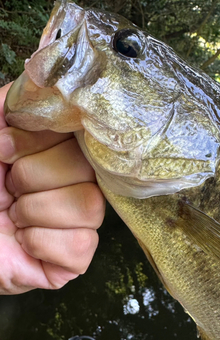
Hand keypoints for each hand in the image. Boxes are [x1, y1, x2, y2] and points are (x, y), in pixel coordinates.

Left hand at [0, 83, 104, 293]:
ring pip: (91, 207)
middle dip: (33, 177)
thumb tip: (48, 80)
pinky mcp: (72, 259)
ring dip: (37, 211)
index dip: (40, 141)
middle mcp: (69, 183)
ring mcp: (74, 223)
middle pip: (88, 169)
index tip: (3, 150)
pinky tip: (24, 243)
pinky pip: (83, 245)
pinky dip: (44, 243)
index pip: (80, 133)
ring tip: (13, 217)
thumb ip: (12, 102)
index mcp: (51, 152)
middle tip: (7, 189)